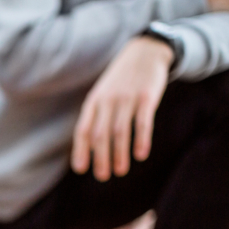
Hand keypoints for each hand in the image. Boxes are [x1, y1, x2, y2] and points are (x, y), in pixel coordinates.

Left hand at [71, 37, 173, 180]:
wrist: (144, 52)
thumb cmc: (120, 81)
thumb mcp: (102, 94)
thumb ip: (95, 117)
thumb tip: (90, 148)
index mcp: (93, 102)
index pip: (83, 130)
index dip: (81, 150)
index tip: (81, 169)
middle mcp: (107, 101)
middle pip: (100, 134)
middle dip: (100, 157)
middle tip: (103, 176)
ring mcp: (127, 98)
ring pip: (119, 131)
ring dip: (119, 153)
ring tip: (120, 171)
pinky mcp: (146, 97)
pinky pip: (143, 121)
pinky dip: (141, 139)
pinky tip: (141, 154)